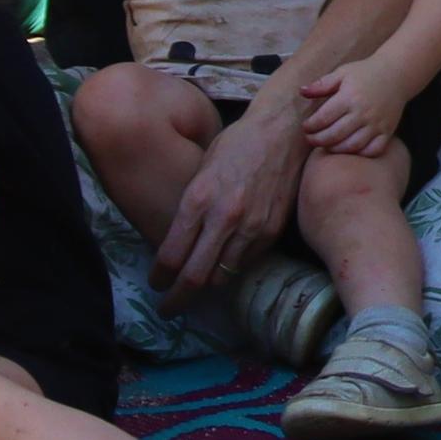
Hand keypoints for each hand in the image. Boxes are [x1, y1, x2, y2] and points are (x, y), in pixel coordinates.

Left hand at [157, 86, 312, 292]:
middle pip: (194, 276)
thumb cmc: (238, 143)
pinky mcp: (272, 230)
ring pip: (222, 276)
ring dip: (206, 286)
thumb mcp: (202, 170)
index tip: (155, 284)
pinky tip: (224, 264)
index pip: (171, 255)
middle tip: (168, 309)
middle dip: (176, 299)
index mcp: (199, 199)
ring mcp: (252, 226)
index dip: (159, 277)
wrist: (285, 131)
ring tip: (196, 288)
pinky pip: (246, 262)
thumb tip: (178, 239)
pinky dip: (232, 268)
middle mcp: (224, 217)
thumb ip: (192, 207)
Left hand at [294, 64, 399, 161]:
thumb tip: (301, 91)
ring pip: (352, 146)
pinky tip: (350, 149)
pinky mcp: (387, 131)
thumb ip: (321, 84)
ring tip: (327, 145)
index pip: (323, 118)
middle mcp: (363, 112)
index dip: (310, 126)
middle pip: (334, 135)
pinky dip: (360, 154)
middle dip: (317, 140)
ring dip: (335, 149)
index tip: (306, 127)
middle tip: (310, 139)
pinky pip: (373, 150)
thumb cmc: (365, 73)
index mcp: (349, 97)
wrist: (397, 74)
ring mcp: (376, 123)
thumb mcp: (342, 73)